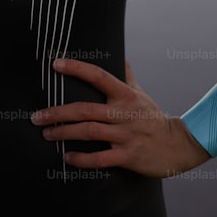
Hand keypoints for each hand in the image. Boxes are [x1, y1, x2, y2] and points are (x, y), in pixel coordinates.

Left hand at [30, 58, 210, 177]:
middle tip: (37, 116)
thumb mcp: (141, 94)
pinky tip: (66, 158)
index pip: (98, 76)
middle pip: (85, 109)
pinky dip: (81, 159)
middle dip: (58, 113)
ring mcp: (125, 135)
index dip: (76, 68)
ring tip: (46, 134)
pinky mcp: (128, 156)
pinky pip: (100, 158)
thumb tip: (121, 57)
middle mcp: (123, 113)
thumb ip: (127, 77)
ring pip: (89, 132)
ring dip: (64, 133)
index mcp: (125, 95)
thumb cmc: (154, 118)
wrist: (179, 145)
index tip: (55, 64)